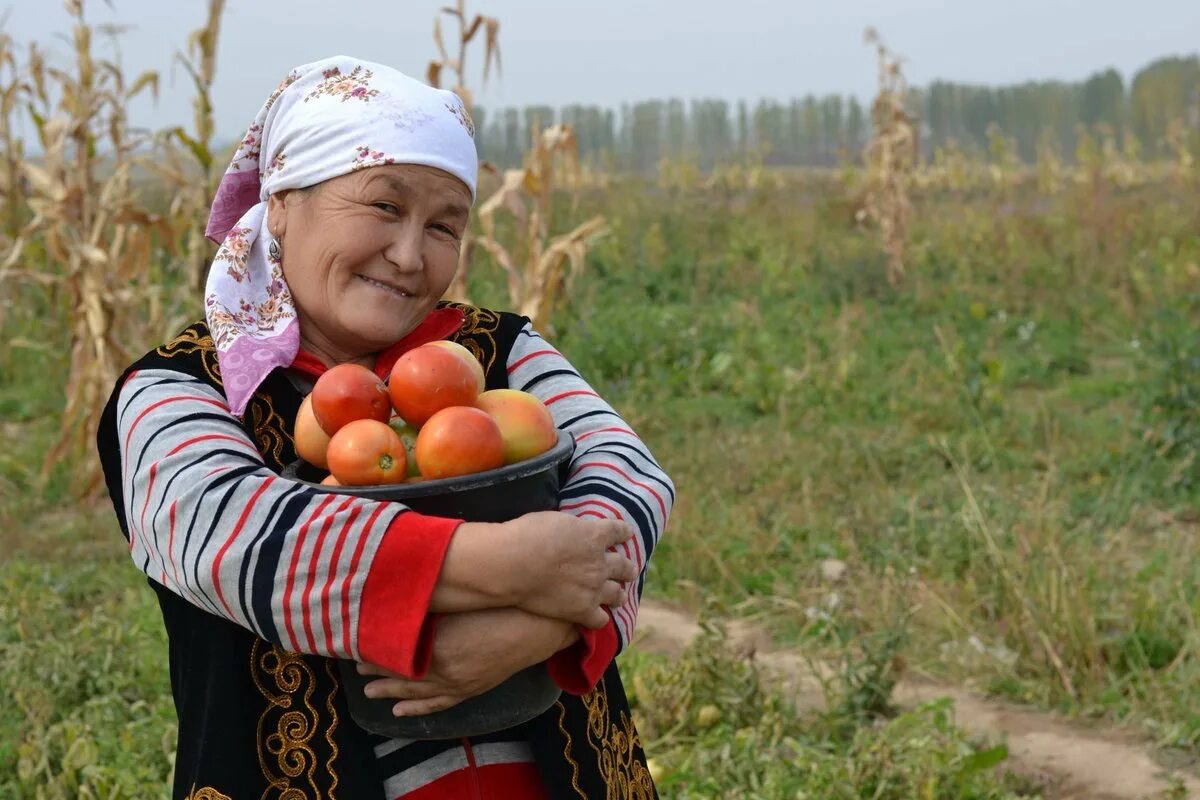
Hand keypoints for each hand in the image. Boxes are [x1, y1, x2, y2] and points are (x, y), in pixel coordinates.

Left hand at [356, 607, 576, 715]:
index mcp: (438, 646)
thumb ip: (431, 604)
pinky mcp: (471, 689)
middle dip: (376, 669)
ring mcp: (459, 683)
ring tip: (368, 690)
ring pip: (416, 693)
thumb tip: (403, 598)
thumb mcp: (461, 601)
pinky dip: (417, 708)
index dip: (374, 647)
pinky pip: (438, 703)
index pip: (395, 652)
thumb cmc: (501, 605)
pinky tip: (400, 709)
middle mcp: (444, 670)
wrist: (539, 626)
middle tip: (354, 663)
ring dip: (391, 691)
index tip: (355, 640)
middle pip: (401, 673)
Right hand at [499, 511, 636, 628]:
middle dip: (627, 568)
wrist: (515, 564)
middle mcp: (600, 563)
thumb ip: (572, 528)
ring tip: (619, 596)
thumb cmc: (528, 535)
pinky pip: (600, 619)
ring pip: (617, 593)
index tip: (627, 533)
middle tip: (629, 570)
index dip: (623, 532)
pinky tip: (597, 618)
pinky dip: (600, 618)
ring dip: (618, 594)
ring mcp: (593, 588)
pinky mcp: (582, 610)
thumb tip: (574, 530)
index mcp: (594, 536)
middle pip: (624, 565)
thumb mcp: (556, 520)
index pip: (617, 531)